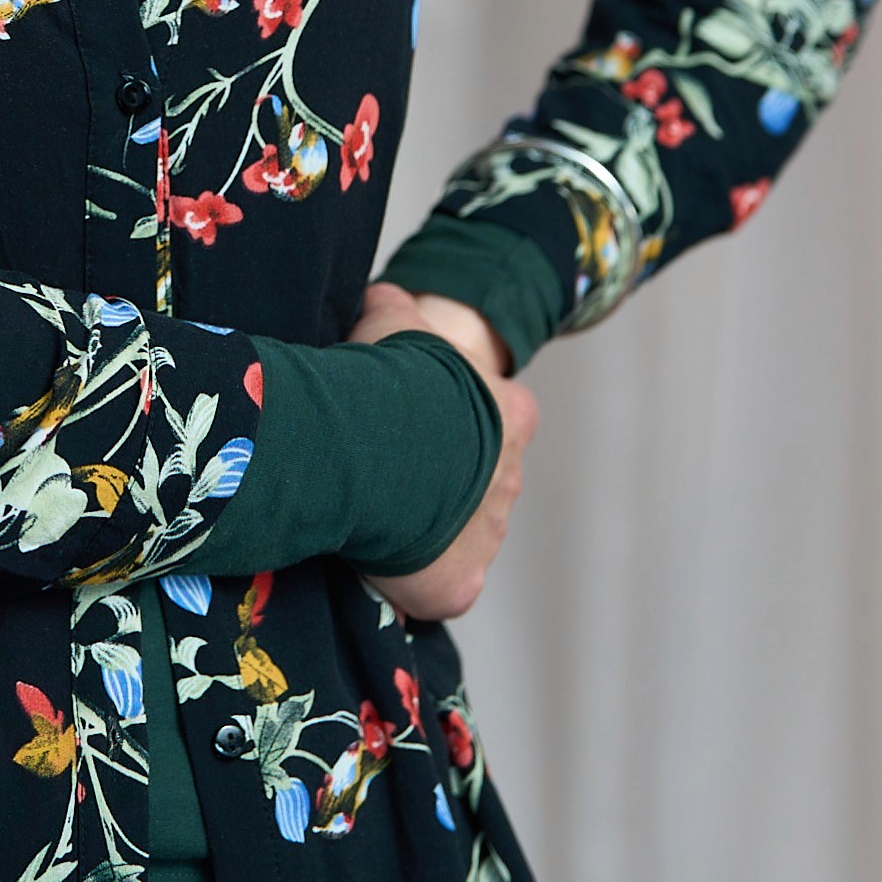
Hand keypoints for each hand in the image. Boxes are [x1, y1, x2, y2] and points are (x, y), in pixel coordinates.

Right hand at [345, 281, 534, 621]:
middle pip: (480, 483)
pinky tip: (374, 565)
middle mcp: (510, 476)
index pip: (502, 417)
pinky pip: (439, 589)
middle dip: (441, 481)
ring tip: (370, 516)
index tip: (416, 418)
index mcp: (509, 413)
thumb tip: (383, 292)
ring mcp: (490, 534)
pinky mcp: (461, 584)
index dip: (457, 418)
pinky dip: (411, 585)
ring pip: (460, 538)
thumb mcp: (391, 320)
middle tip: (385, 471)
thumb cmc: (389, 378)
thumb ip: (394, 306)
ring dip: (424, 531)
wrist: (379, 441)